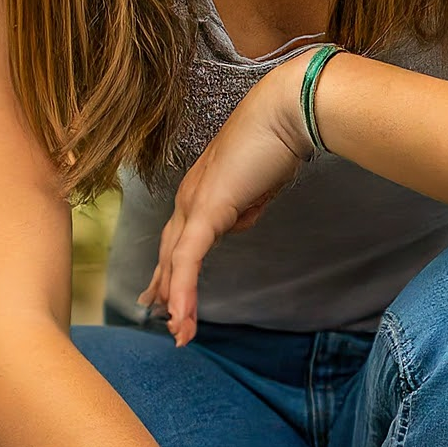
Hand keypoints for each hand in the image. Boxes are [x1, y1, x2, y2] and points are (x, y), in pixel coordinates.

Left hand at [136, 51, 316, 347]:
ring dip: (176, 300)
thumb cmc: (277, 142)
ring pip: (176, 261)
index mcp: (199, 191)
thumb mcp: (258, 188)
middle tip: (163, 322)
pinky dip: (183, 289)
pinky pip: (189, 258)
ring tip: (178, 333)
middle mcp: (188, 197)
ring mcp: (194, 202)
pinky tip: (181, 315)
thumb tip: (236, 224)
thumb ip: (242, 209)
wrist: (285, 113)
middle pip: (170, 253)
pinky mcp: (206, 209)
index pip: (178, 239)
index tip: (163, 296)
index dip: (170, 269)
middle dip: (166, 289)